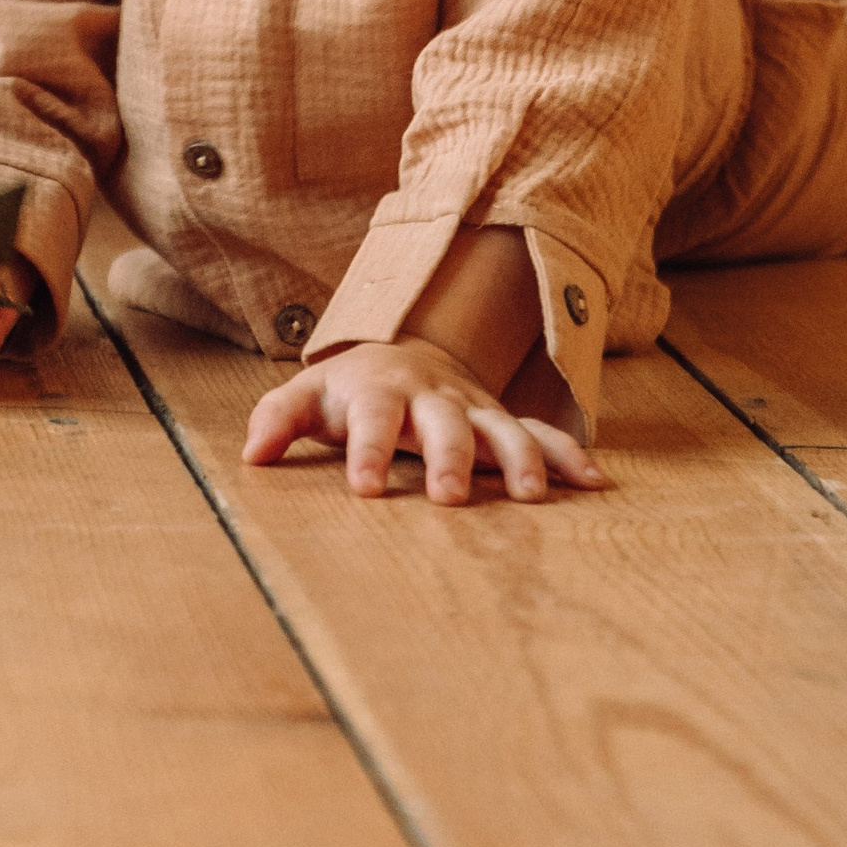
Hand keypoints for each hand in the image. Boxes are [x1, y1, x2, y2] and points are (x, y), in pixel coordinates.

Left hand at [243, 334, 608, 506]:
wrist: (405, 348)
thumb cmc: (350, 388)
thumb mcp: (310, 396)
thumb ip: (278, 419)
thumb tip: (252, 454)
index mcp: (379, 394)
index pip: (370, 421)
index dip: (368, 452)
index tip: (367, 489)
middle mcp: (431, 399)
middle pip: (443, 426)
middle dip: (450, 459)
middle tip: (449, 498)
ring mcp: (472, 408)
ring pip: (501, 429)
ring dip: (518, 459)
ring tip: (531, 497)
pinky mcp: (502, 420)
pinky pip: (541, 434)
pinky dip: (568, 455)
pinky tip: (594, 483)